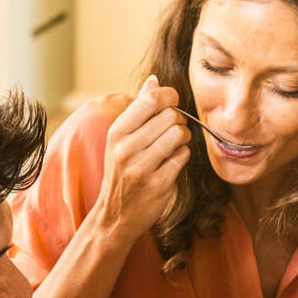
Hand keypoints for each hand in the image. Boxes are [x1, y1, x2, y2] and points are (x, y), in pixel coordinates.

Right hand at [95, 75, 190, 239]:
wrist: (115, 216)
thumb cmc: (121, 173)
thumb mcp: (120, 140)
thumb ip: (138, 110)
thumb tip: (154, 80)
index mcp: (116, 133)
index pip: (151, 99)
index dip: (169, 97)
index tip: (171, 104)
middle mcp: (126, 149)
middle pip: (170, 116)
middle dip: (177, 120)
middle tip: (173, 130)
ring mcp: (141, 168)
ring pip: (179, 135)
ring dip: (182, 139)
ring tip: (173, 146)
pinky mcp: (157, 184)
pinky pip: (182, 157)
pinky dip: (181, 157)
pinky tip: (171, 163)